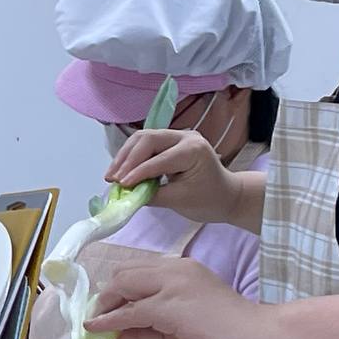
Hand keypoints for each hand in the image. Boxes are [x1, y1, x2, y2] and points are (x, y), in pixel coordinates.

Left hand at [88, 258, 273, 338]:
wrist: (257, 336)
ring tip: (92, 325)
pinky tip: (97, 331)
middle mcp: (174, 269)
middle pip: (124, 273)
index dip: (118, 289)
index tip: (106, 308)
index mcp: (181, 268)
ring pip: (123, 287)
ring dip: (103, 307)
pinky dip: (109, 320)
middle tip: (96, 318)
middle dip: (106, 296)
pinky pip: (130, 311)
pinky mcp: (169, 305)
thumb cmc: (228, 333)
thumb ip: (149, 326)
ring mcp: (172, 284)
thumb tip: (116, 330)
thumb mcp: (180, 327)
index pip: (138, 271)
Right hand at [105, 129, 244, 225]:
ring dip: (125, 156)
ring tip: (111, 175)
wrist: (227, 195)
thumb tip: (127, 195)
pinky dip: (131, 157)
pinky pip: (145, 144)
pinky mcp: (170, 142)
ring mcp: (177, 136)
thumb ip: (153, 196)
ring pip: (143, 138)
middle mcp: (185, 137)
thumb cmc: (209, 200)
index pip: (160, 159)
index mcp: (193, 150)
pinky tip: (120, 171)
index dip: (139, 172)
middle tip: (112, 179)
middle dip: (127, 159)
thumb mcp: (181, 201)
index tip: (121, 185)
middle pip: (148, 139)